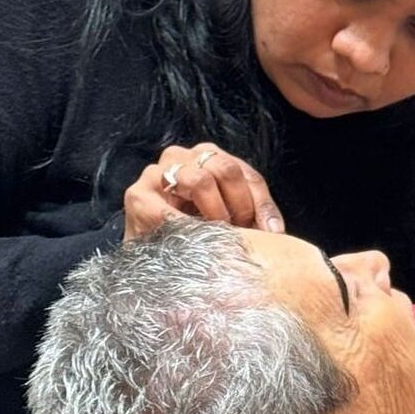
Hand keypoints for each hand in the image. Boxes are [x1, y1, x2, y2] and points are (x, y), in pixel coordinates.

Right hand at [122, 143, 283, 240]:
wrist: (148, 258)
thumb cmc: (192, 234)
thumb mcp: (227, 220)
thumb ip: (251, 218)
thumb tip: (275, 233)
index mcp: (211, 158)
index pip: (247, 175)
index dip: (262, 204)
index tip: (272, 233)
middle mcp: (185, 156)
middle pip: (227, 169)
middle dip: (239, 205)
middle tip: (240, 233)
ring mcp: (159, 171)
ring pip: (200, 180)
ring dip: (215, 213)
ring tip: (217, 235)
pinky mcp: (139, 194)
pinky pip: (170, 209)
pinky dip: (186, 228)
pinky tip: (192, 242)